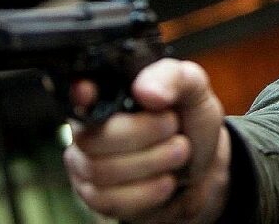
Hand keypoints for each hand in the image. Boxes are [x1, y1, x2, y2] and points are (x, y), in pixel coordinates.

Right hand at [63, 59, 230, 223]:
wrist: (202, 164)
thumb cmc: (188, 121)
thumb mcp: (193, 89)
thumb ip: (173, 78)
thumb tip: (146, 90)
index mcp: (106, 94)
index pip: (76, 93)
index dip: (79, 94)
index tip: (89, 92)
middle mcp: (88, 129)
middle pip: (93, 138)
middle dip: (144, 135)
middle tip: (174, 128)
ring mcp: (87, 164)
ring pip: (100, 171)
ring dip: (151, 162)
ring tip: (179, 152)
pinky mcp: (97, 197)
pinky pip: (109, 200)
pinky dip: (147, 191)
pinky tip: (165, 180)